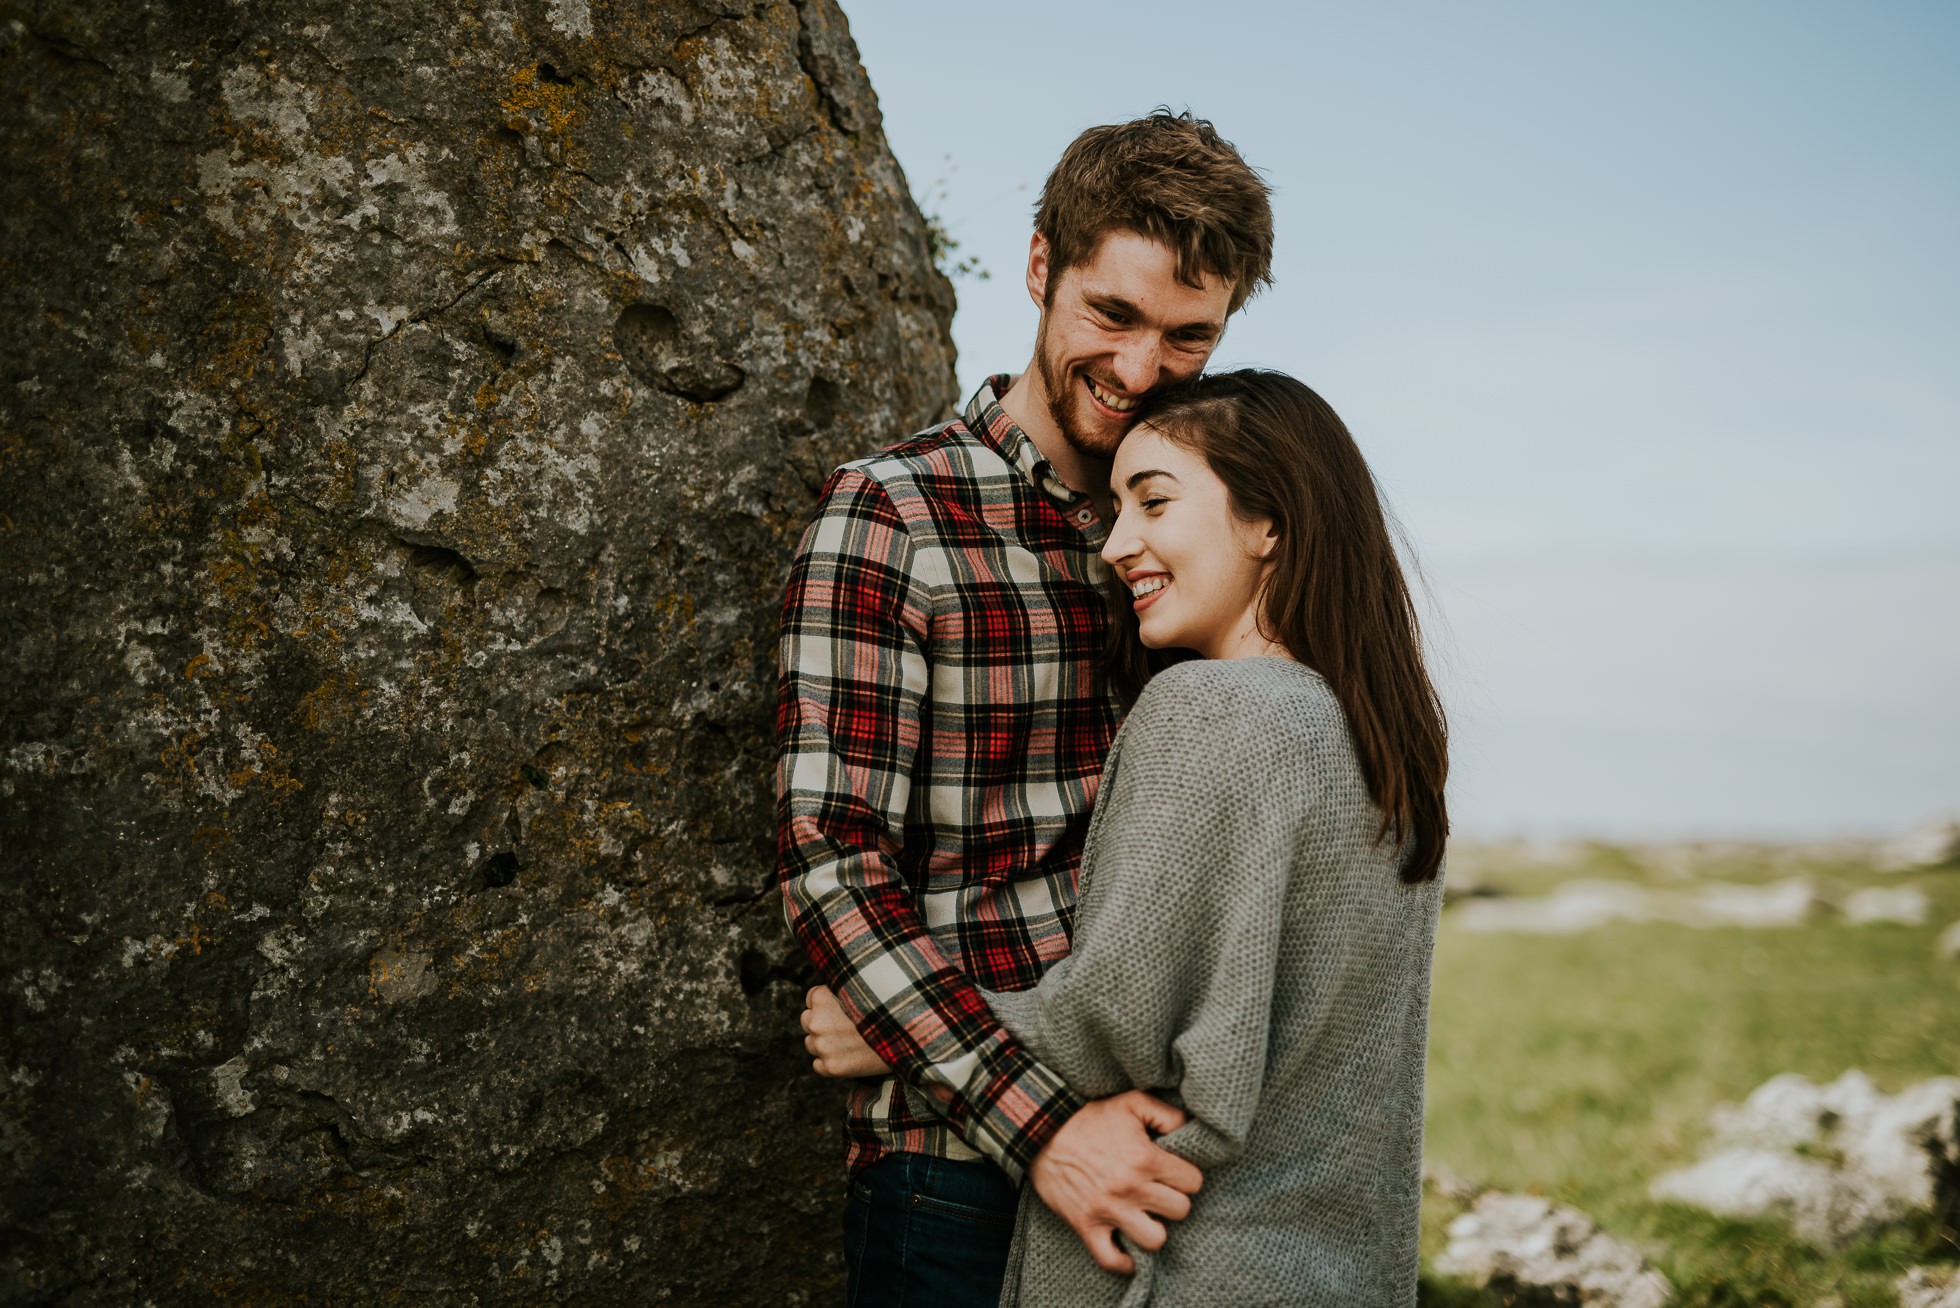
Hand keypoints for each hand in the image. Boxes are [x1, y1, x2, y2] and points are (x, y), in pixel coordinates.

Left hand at [801, 985, 893, 1078]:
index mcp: (822, 998)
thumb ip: (845, 987)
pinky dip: (830, 1063)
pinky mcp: (831, 1067)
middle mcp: (817, 1022)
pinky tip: (850, 1056)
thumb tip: (836, 989)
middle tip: (846, 1026)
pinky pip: (818, 1065)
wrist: (911, 1037)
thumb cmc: (892, 1008)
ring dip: (825, 1043)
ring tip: (850, 1042)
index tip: (843, 1008)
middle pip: (807, 1021)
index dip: (827, 1002)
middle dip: (821, 1023)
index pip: (811, 998)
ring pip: (811, 1043)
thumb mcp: (866, 987)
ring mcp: (823, 1046)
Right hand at [1027, 1091, 1202, 1274]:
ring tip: (1146, 1216)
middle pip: (1180, 1211)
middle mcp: (1130, 1188)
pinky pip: (1111, 1260)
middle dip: (1174, 1200)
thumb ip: (1168, 1114)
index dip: (1186, 1176)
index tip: (1174, 1173)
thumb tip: (1189, 1131)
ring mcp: (1108, 1210)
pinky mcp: (1086, 1226)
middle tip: (1160, 1192)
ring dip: (1154, 1228)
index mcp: (1145, 1158)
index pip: (1193, 1182)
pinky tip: (1128, 1246)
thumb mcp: (1132, 1102)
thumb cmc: (1089, 1116)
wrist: (1042, 1129)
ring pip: (1155, 1240)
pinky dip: (1123, 1261)